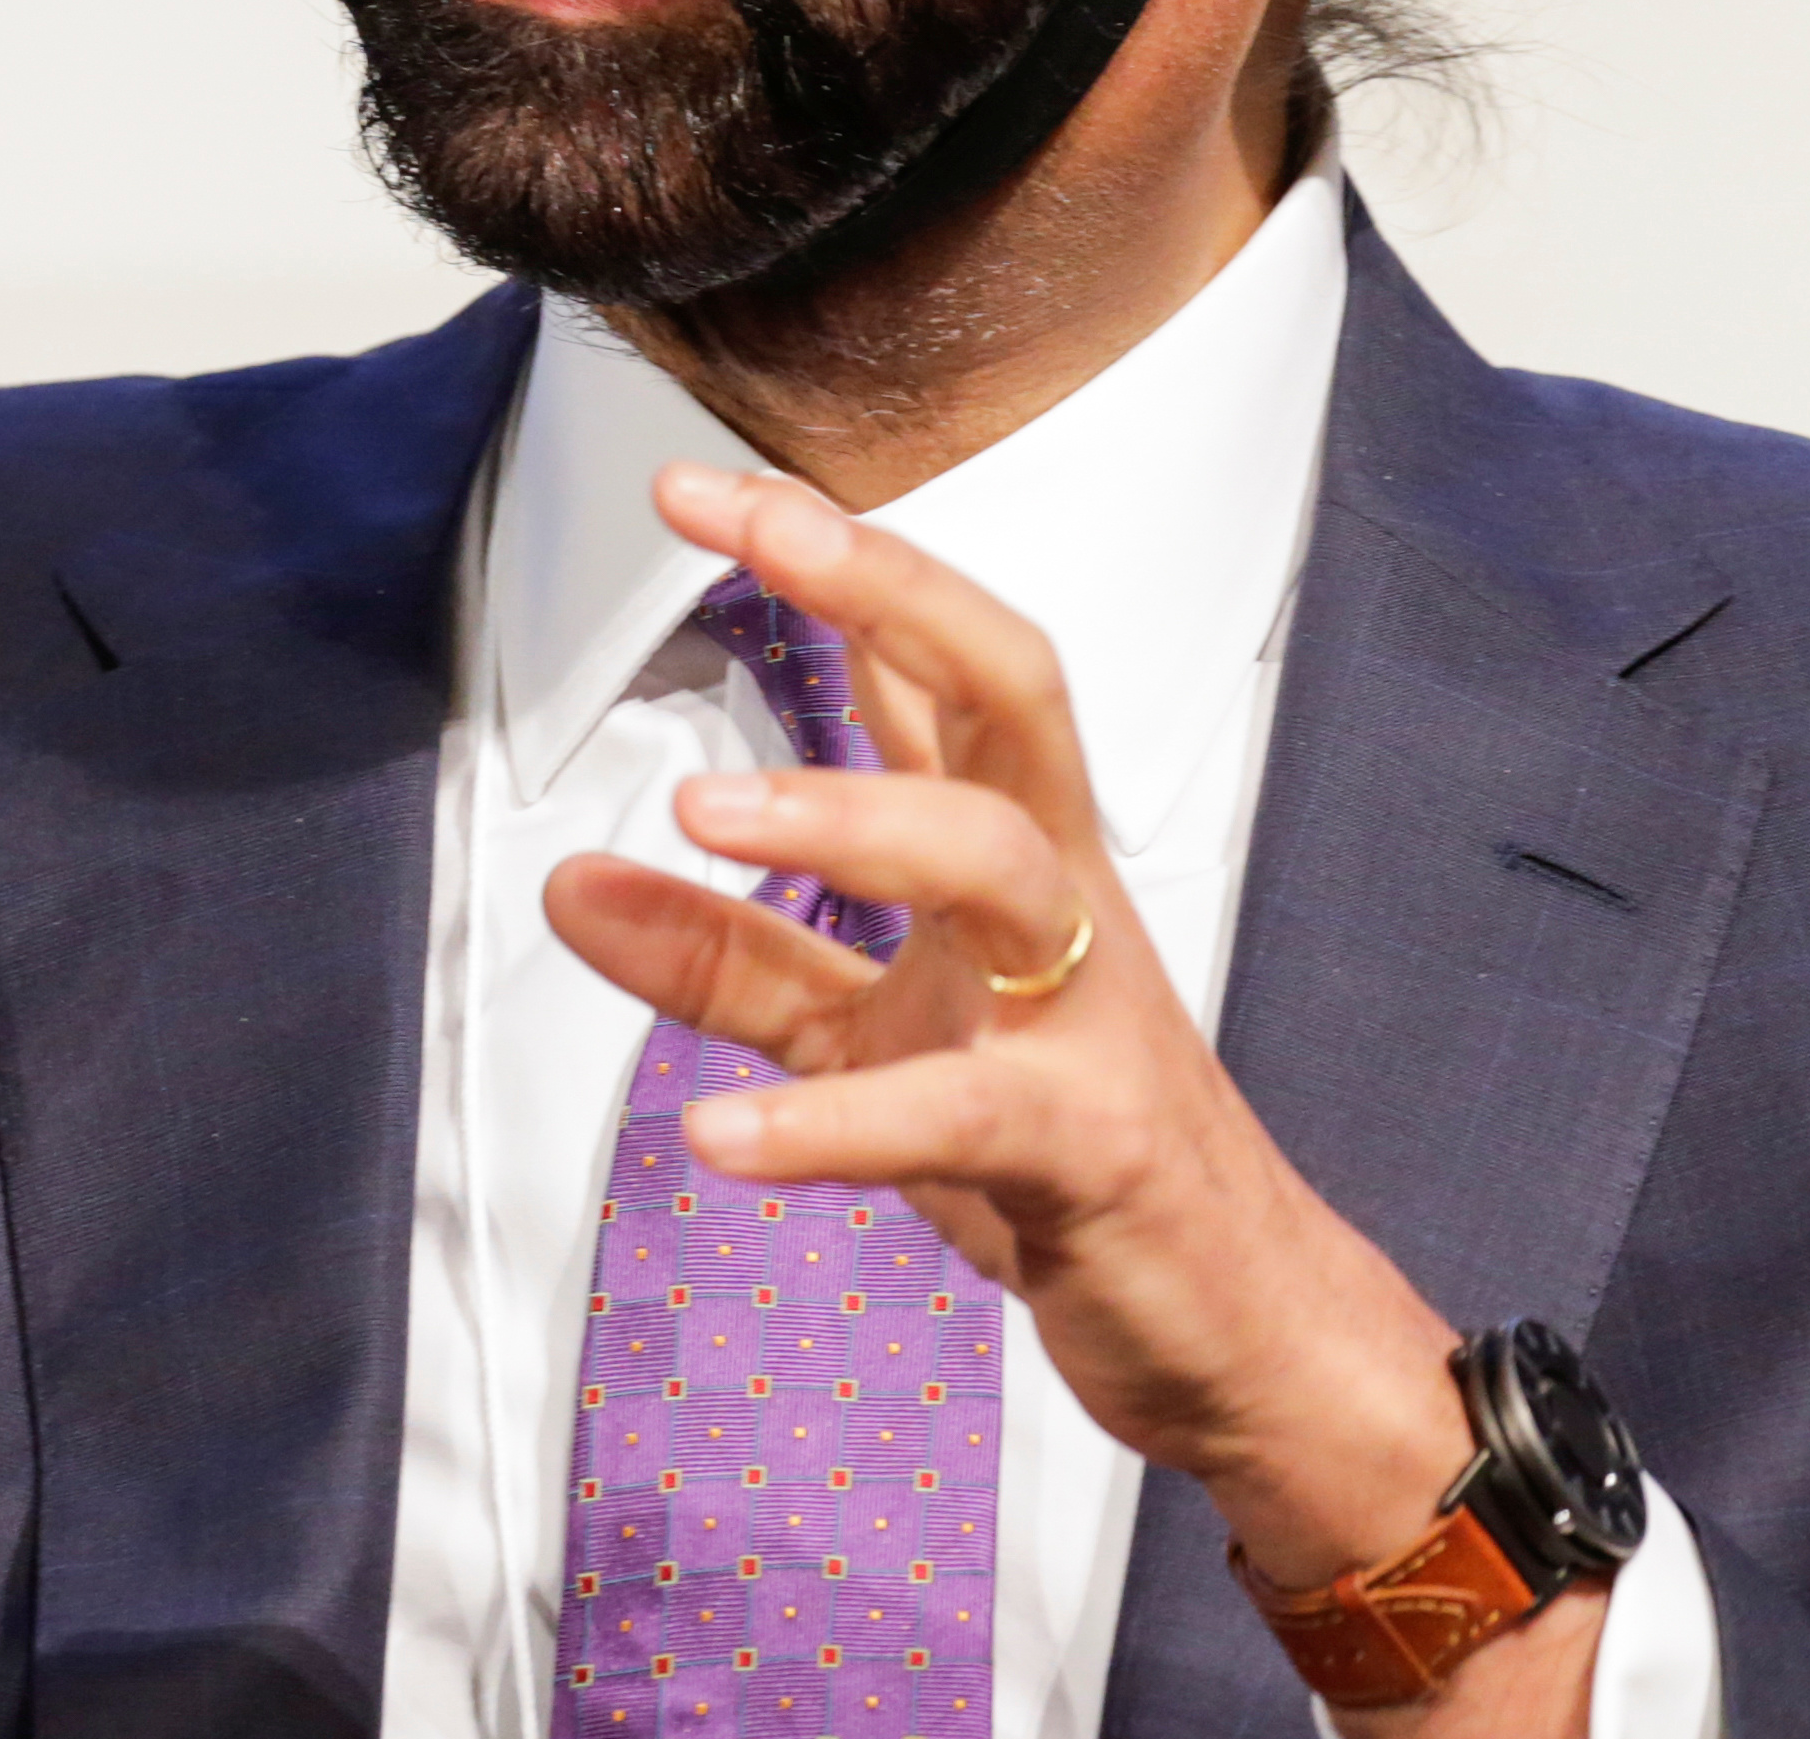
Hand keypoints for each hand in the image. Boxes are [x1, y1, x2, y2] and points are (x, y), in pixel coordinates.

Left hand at [542, 465, 1602, 1734]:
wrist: (1236, 1323)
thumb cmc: (1062, 1150)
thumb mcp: (868, 1042)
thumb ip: (728, 963)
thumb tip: (573, 882)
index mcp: (1015, 856)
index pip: (929, 664)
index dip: (829, 559)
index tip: (698, 487)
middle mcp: (1063, 900)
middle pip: (1005, 688)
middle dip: (886, 587)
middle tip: (748, 528)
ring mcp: (1089, 1013)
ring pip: (1000, 862)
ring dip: (855, 818)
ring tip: (700, 816)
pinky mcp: (1089, 1145)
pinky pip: (963, 1112)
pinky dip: (836, 1125)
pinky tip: (717, 1140)